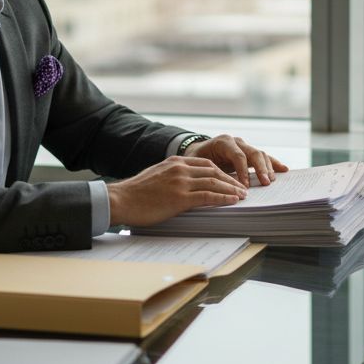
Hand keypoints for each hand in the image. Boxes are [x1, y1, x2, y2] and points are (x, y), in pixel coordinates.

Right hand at [107, 156, 247, 225]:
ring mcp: (180, 182)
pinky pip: (207, 196)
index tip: (231, 179)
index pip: (206, 164)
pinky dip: (223, 198)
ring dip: (231, 189)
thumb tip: (187, 187)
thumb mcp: (157, 177)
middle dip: (231, 180)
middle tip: (243, 188)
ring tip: (242, 195)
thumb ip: (173, 177)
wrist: (121, 200)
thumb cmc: (136, 193)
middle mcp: (180, 169)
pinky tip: (232, 201)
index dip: (222, 172)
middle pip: (214, 171)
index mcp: (175, 162)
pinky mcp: (179, 198)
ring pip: (214, 182)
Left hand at [184, 134, 288, 186]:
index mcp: (223, 142)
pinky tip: (284, 170)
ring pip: (260, 154)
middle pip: (253, 153)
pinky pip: (264, 157)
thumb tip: (214, 186)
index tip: (245, 186)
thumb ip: (205, 171)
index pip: (238, 155)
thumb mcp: (196, 163)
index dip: (243, 171)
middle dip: (260, 169)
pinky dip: (273, 163)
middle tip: (265, 183)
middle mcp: (236, 142)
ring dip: (268, 168)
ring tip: (271, 181)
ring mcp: (244, 146)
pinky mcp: (249, 153)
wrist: (197, 151)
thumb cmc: (195, 159)